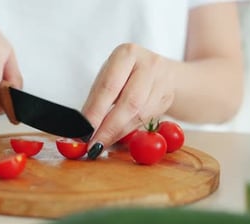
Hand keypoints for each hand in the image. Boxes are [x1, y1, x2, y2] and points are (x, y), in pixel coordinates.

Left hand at [82, 43, 174, 158]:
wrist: (162, 72)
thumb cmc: (126, 75)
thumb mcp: (107, 78)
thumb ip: (95, 100)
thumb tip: (82, 127)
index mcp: (127, 54)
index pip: (109, 86)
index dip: (96, 112)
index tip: (84, 131)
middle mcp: (148, 64)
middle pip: (129, 102)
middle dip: (109, 128)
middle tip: (94, 144)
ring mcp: (162, 81)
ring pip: (140, 114)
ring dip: (118, 133)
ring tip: (102, 143)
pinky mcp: (168, 98)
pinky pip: (147, 120)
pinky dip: (129, 132)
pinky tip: (117, 136)